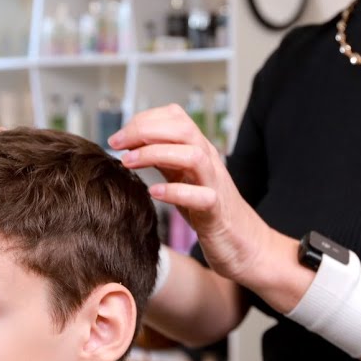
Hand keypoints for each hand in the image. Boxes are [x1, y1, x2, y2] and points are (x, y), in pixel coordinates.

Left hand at [109, 104, 269, 284]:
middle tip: (116, 143)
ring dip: (156, 153)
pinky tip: (154, 192)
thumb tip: (130, 144)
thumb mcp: (182, 178)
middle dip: (145, 130)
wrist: (244, 243)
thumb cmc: (208, 211)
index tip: (118, 136)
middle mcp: (209, 162)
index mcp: (199, 150)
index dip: (144, 120)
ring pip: (193, 155)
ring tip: (128, 163)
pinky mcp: (217, 212)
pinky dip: (175, 191)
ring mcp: (215, 185)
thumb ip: (163, 159)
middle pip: (183, 129)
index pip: (175, 117)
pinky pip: (201, 196)